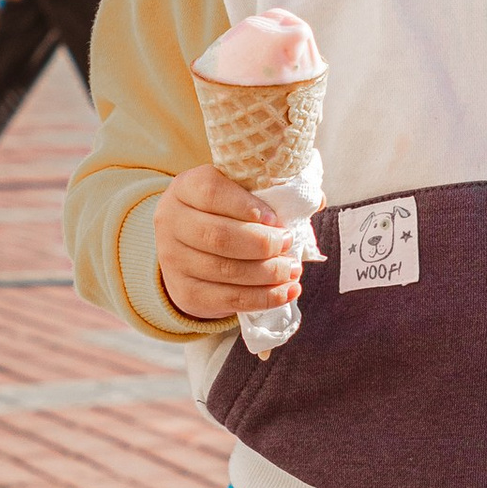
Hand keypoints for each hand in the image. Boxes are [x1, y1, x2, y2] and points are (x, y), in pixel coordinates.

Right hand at [156, 166, 303, 324]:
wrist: (190, 246)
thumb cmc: (225, 212)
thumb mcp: (240, 192)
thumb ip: (272, 192)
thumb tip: (316, 201)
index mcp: (185, 187)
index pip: (212, 193)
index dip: (247, 206)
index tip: (275, 219)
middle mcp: (170, 222)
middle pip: (218, 236)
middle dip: (262, 244)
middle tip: (288, 244)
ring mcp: (173, 260)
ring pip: (225, 271)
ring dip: (267, 273)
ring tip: (293, 270)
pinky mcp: (185, 292)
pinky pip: (227, 299)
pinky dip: (263, 298)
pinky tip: (287, 291)